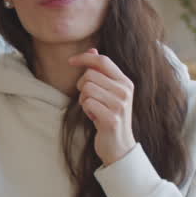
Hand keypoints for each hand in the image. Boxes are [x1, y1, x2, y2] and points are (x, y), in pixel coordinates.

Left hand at [68, 49, 136, 166]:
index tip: (70, 61)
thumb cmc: (110, 117)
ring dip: (84, 100)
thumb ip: (101, 72)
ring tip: (93, 109)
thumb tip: (92, 49)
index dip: (85, 57)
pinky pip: (87, 103)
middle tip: (89, 99)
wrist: (120, 146)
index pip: (103, 60)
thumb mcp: (108, 92)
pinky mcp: (111, 118)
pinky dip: (86, 110)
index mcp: (125, 82)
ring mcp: (119, 105)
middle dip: (82, 86)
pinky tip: (94, 118)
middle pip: (90, 75)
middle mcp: (125, 91)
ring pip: (87, 89)